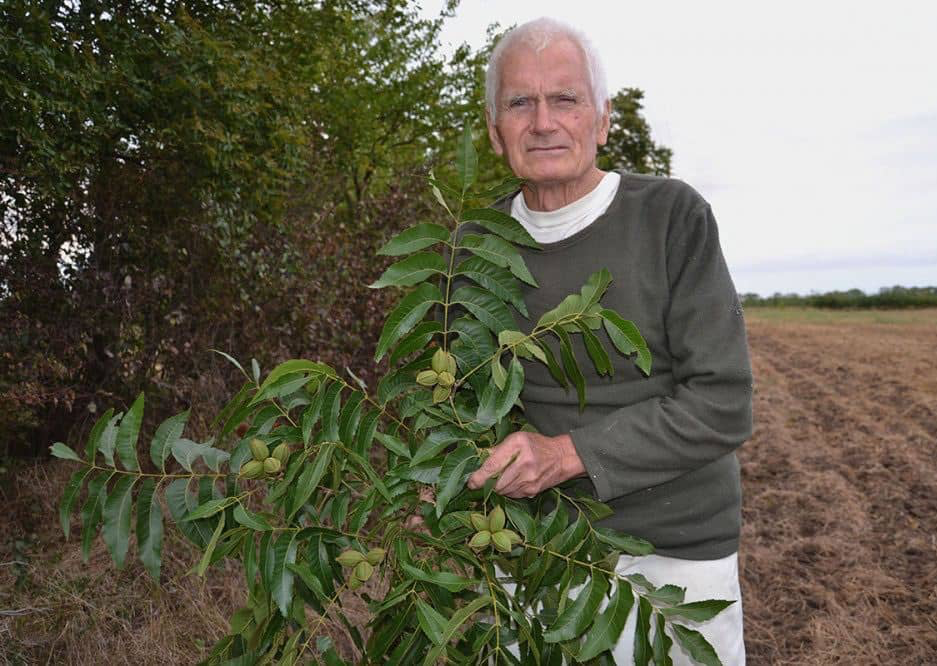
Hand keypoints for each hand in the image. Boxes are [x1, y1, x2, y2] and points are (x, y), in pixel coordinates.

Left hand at [466, 431, 585, 497]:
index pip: (493, 465)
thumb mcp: (517, 439)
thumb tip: (479, 460)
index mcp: (518, 445)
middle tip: (484, 480)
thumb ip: (497, 449)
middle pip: (496, 482)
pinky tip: (512, 482)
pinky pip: (512, 495)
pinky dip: (508, 490)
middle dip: (487, 483)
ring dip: (497, 487)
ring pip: (503, 491)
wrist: (562, 457)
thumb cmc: (536, 445)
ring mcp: (529, 479)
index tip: (470, 483)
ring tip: (502, 478)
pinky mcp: (532, 491)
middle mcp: (525, 463)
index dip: (478, 477)